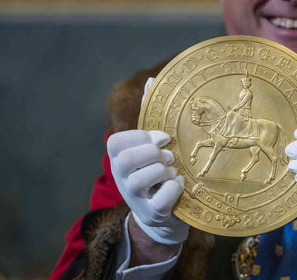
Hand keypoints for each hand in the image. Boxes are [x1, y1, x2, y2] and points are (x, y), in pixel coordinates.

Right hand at [107, 76, 187, 244]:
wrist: (162, 217)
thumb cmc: (158, 173)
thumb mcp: (150, 146)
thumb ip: (151, 115)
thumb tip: (152, 80)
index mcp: (118, 159)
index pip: (117, 141)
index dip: (142, 136)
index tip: (162, 138)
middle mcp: (120, 178)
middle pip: (129, 158)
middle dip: (154, 153)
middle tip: (167, 157)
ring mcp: (134, 198)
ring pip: (145, 177)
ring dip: (166, 171)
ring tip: (171, 172)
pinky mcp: (151, 214)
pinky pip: (163, 197)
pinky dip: (176, 188)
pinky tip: (179, 185)